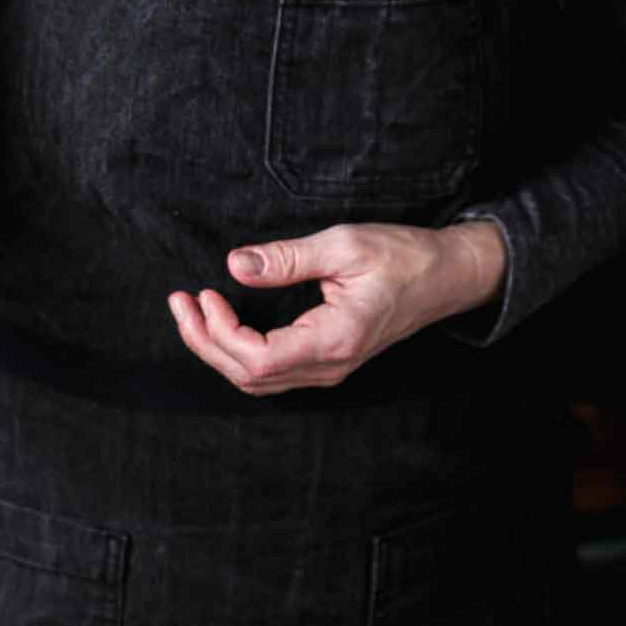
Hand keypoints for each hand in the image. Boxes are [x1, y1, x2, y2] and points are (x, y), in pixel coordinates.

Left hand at [167, 220, 506, 395]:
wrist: (445, 278)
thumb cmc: (403, 257)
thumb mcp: (344, 245)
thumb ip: (287, 258)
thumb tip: (235, 265)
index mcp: (334, 340)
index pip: (258, 359)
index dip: (219, 333)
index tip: (204, 294)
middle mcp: (328, 366)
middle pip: (247, 376)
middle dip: (204, 341)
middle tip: (180, 302)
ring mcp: (326, 369)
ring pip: (254, 380)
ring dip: (216, 348)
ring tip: (191, 311)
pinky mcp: (323, 362)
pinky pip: (269, 372)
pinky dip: (236, 352)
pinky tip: (220, 323)